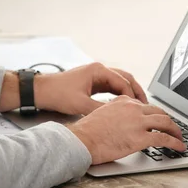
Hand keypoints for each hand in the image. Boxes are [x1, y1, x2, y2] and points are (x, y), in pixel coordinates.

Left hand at [33, 63, 147, 114]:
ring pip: (119, 82)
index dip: (132, 96)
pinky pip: (111, 86)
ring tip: (138, 105)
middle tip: (145, 104)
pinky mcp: (93, 82)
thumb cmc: (58, 93)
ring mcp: (96, 75)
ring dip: (129, 92)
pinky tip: (124, 105)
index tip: (139, 108)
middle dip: (136, 91)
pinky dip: (120, 94)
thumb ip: (101, 110)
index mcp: (98, 70)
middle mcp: (99, 70)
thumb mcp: (81, 105)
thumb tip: (117, 117)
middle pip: (125, 78)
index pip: (123, 82)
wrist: (42, 91)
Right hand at [67, 96, 185, 164]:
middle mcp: (133, 108)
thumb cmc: (87, 132)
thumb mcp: (102, 114)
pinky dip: (175, 143)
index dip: (156, 115)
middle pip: (159, 112)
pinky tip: (180, 148)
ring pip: (166, 122)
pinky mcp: (141, 138)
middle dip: (169, 121)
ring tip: (181, 139)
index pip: (146, 105)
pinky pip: (164, 138)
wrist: (81, 140)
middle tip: (174, 129)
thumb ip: (116, 113)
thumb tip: (124, 122)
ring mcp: (138, 122)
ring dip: (176, 131)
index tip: (160, 121)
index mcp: (124, 101)